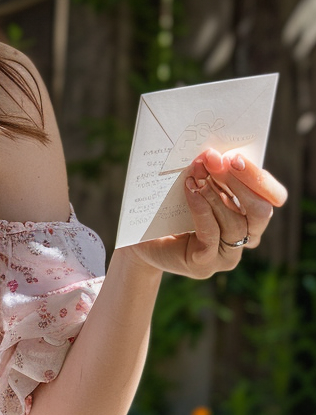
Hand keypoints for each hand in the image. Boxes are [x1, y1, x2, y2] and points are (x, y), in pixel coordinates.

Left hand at [123, 149, 286, 278]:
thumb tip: (212, 151)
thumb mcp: (195, 185)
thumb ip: (210, 172)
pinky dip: (202, 208)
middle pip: (260, 211)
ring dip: (215, 193)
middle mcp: (246, 237)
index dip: (258, 178)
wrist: (142, 239)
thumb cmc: (172, 207)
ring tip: (196, 173)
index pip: (273, 197)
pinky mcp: (205, 263)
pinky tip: (190, 189)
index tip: (233, 157)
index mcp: (251, 216)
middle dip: (238, 182)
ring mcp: (227, 255)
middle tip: (213, 160)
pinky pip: (211, 233)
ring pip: (235, 223)